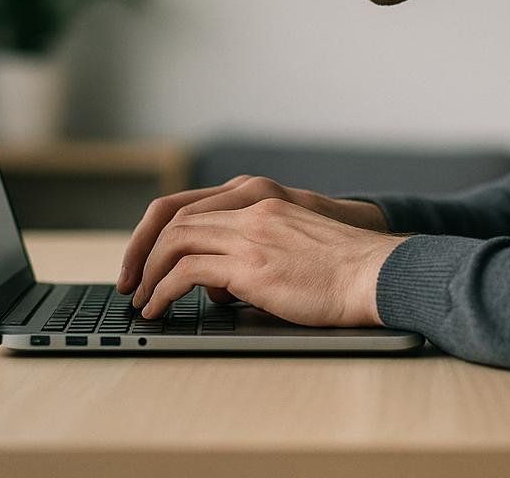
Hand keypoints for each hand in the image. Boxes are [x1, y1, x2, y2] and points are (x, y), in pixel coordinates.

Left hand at [126, 190, 408, 325]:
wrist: (377, 273)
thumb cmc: (347, 272)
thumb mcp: (296, 248)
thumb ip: (257, 255)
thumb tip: (222, 288)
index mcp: (264, 202)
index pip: (194, 206)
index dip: (161, 233)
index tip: (146, 260)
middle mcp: (253, 209)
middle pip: (175, 218)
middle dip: (143, 251)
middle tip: (132, 282)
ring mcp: (251, 234)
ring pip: (175, 241)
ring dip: (149, 272)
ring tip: (142, 300)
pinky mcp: (251, 264)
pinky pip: (187, 271)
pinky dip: (164, 290)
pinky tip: (160, 308)